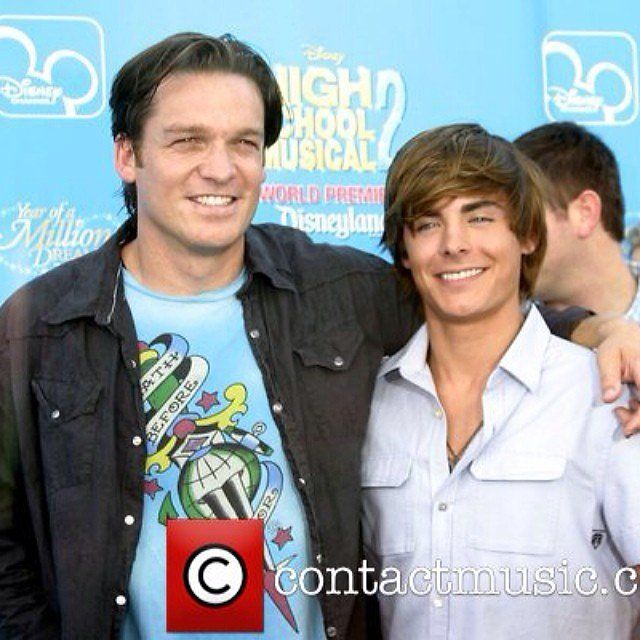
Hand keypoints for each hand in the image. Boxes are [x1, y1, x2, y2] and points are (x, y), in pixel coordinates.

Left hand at [593, 317, 639, 434]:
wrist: (628, 334)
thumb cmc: (617, 344)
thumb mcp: (607, 356)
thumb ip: (608, 377)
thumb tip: (609, 398)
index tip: (628, 428)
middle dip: (638, 420)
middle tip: (619, 415)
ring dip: (639, 416)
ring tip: (621, 410)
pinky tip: (630, 405)